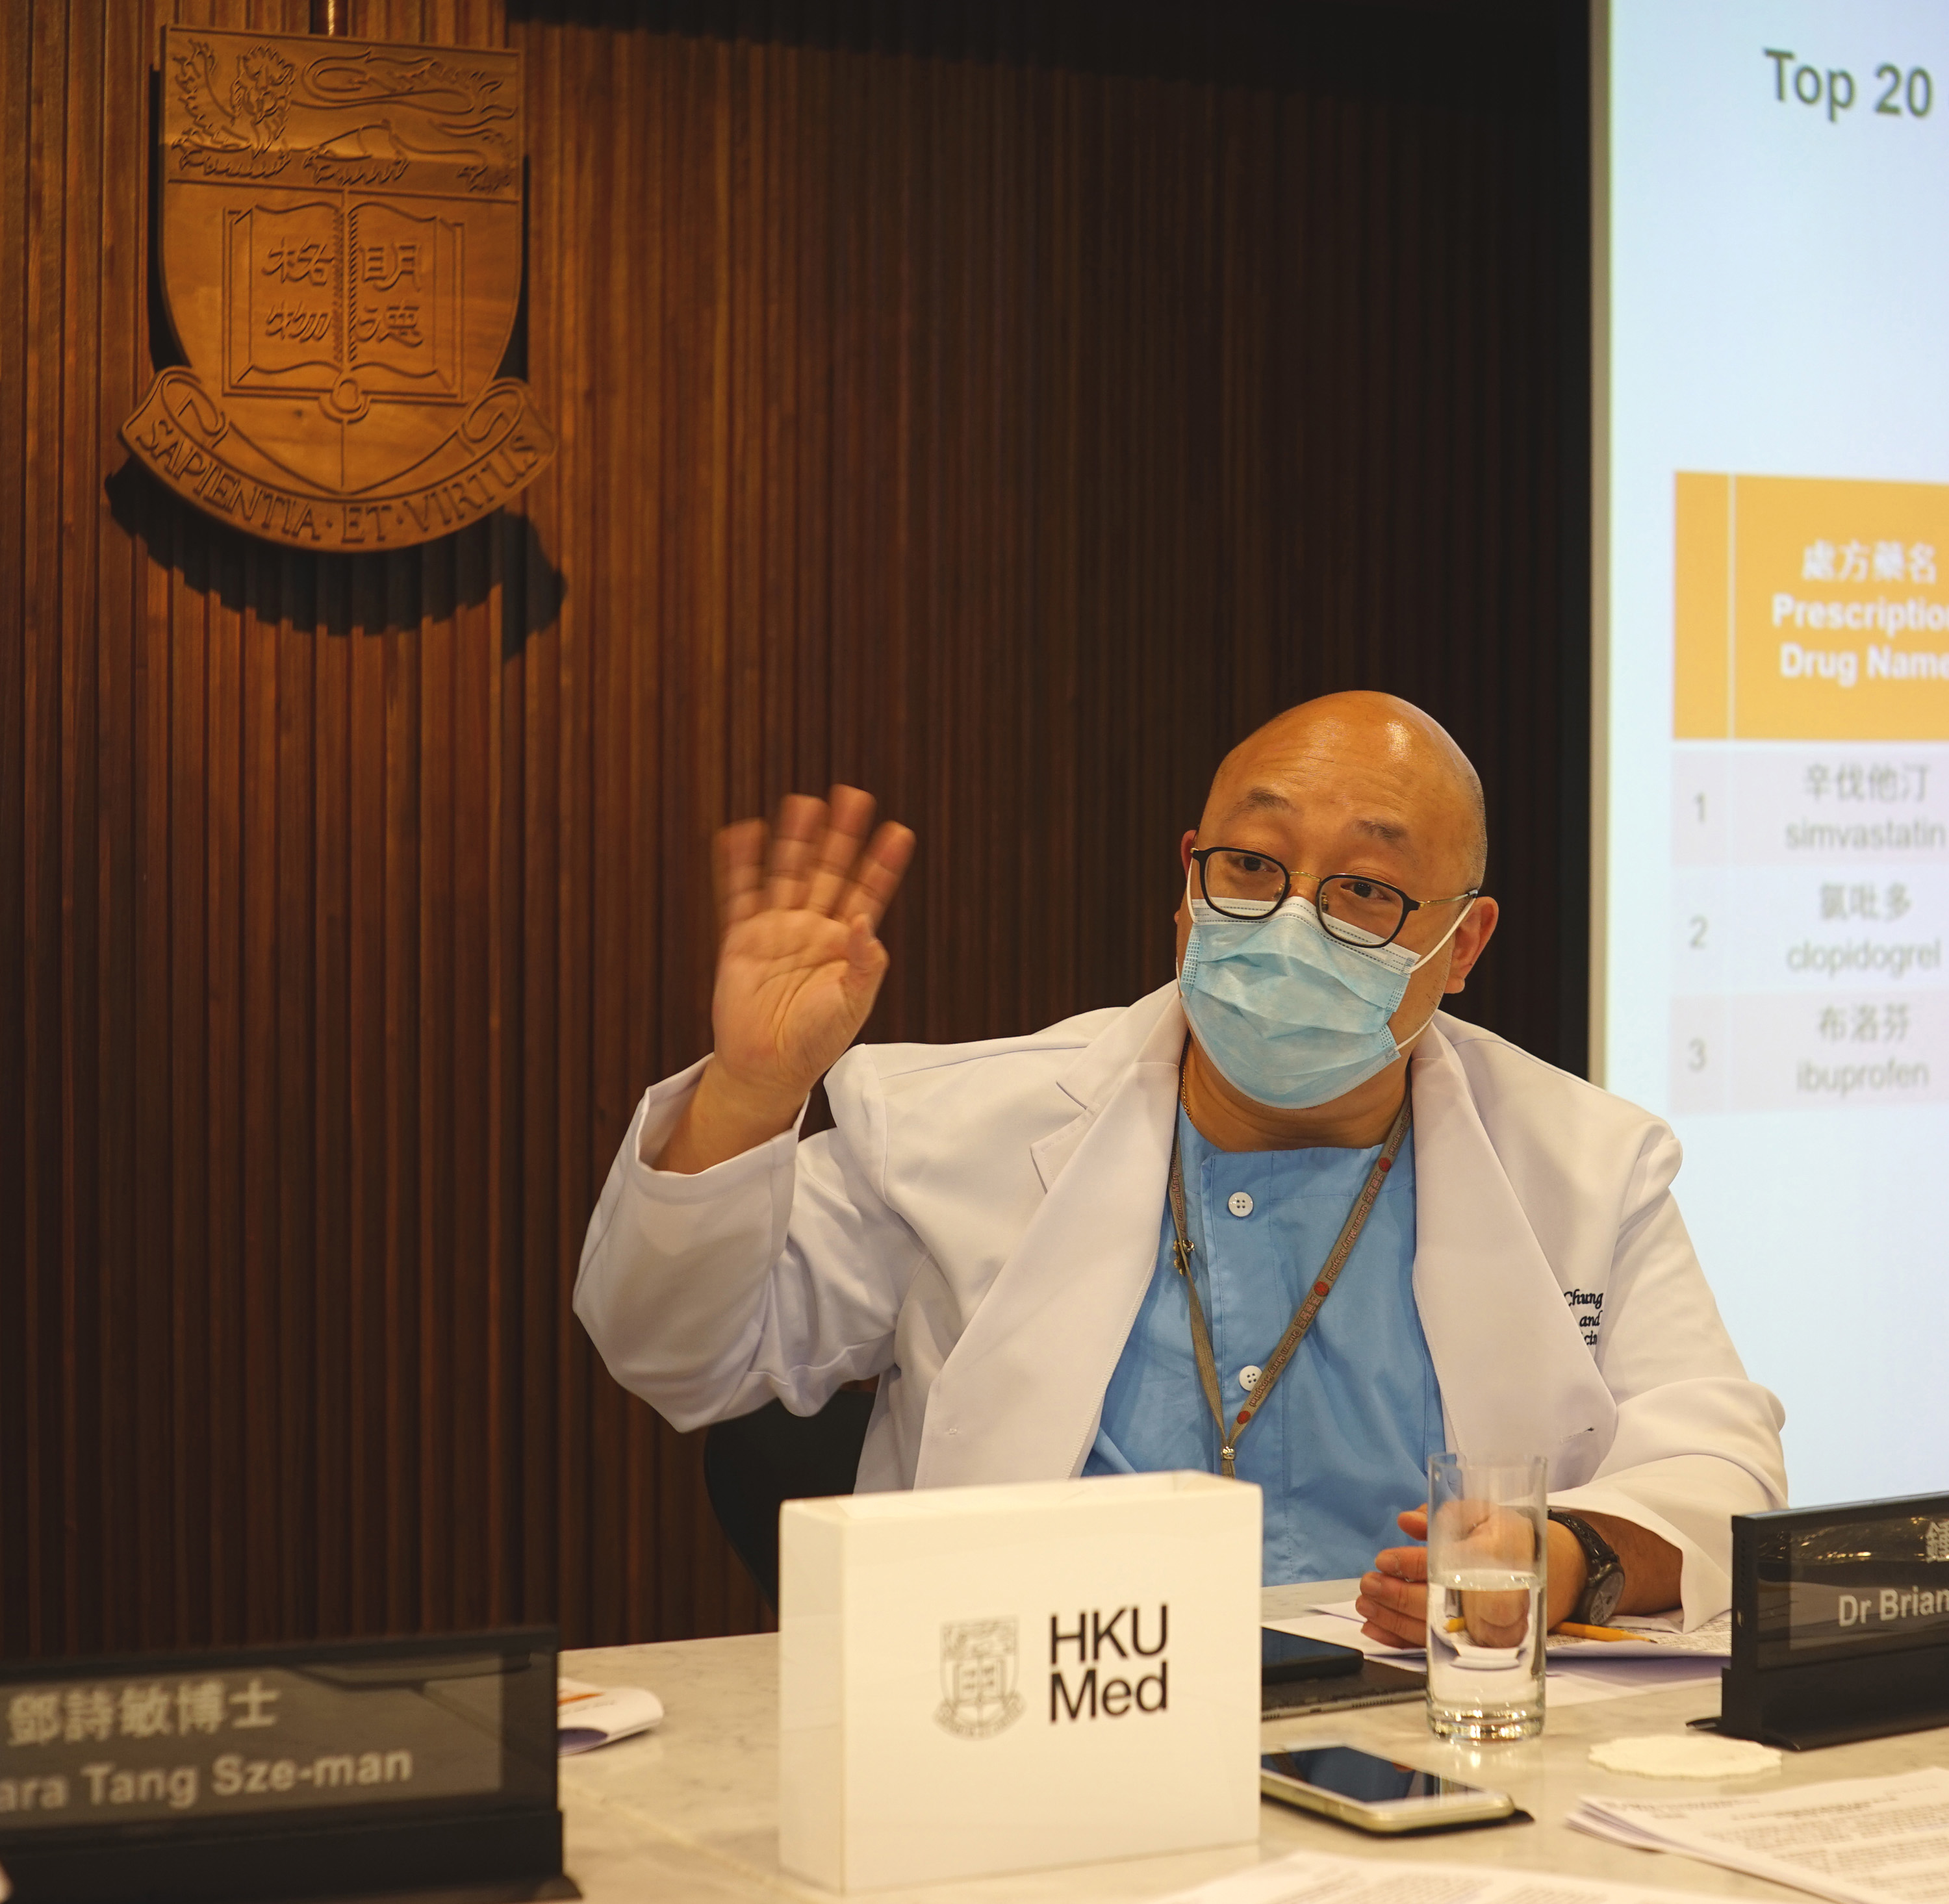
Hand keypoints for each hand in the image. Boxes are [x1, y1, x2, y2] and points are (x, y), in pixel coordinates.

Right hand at [654, 787, 914, 1172]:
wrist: (767, 1068)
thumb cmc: (814, 1043)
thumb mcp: (851, 1006)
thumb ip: (864, 965)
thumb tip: (865, 923)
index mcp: (844, 944)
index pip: (869, 892)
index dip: (883, 863)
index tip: (899, 831)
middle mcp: (812, 929)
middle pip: (829, 870)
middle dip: (841, 835)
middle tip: (853, 795)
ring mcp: (777, 930)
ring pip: (788, 873)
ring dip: (795, 840)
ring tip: (804, 803)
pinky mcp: (742, 940)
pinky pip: (740, 895)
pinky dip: (740, 865)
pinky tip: (744, 834)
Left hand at [1357, 1507, 1588, 1647]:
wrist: (1556, 1572)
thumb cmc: (1511, 1538)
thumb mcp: (1486, 1514)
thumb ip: (1449, 1515)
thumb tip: (1409, 1520)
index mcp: (1493, 1560)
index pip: (1446, 1566)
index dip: (1412, 1564)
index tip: (1385, 1560)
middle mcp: (1488, 1598)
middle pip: (1436, 1603)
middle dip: (1397, 1596)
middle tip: (1369, 1584)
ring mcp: (1482, 1626)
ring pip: (1432, 1629)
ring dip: (1393, 1620)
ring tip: (1366, 1606)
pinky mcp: (1475, 1641)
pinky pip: (1437, 1646)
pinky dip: (1403, 1641)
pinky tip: (1378, 1632)